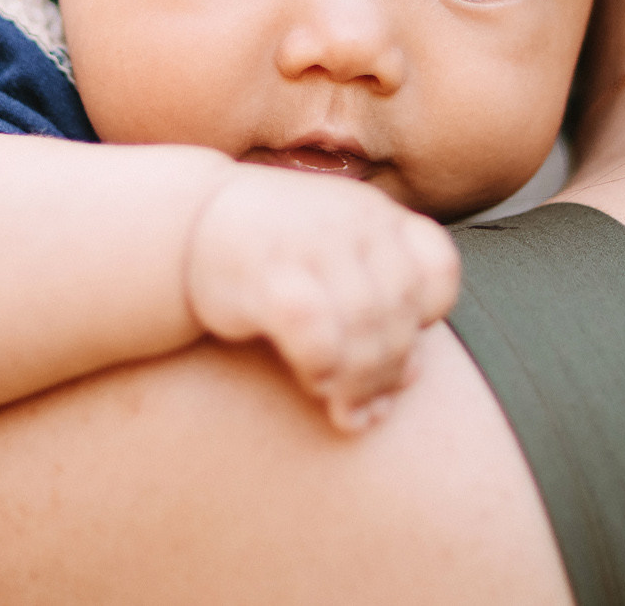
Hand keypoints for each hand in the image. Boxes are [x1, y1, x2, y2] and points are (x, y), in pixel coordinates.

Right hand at [181, 165, 462, 433]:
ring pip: (364, 325)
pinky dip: (324, 368)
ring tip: (345, 410)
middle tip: (371, 408)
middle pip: (398, 310)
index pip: (436, 269)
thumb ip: (377, 311)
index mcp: (375, 215)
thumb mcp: (336, 265)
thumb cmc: (274, 255)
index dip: (426, 318)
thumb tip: (413, 376)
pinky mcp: (266, 274)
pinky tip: (314, 385)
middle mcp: (349, 223)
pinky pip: (316, 332)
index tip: (400, 344)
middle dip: (390, 370)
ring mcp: (308, 244)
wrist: (188, 225)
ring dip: (361, 380)